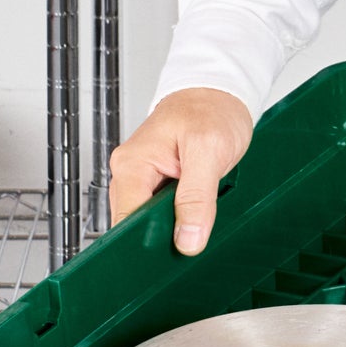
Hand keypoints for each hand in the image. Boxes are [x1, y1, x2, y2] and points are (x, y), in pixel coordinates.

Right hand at [107, 88, 254, 252]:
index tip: (173, 252)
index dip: (148, 242)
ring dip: (172, 228)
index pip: (127, 220)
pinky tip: (195, 214)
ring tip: (197, 221)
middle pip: (134, 225)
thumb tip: (187, 240)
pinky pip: (160, 212)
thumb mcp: (209, 152)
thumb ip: (197, 198)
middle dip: (162, 238)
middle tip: (193, 239)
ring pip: (148, 221)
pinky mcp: (157, 182)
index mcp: (132, 164)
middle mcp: (131, 172)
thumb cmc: (212, 111)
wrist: (219, 94)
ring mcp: (142, 178)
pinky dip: (179, 218)